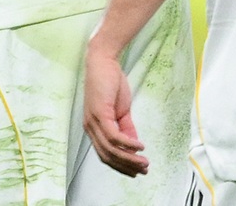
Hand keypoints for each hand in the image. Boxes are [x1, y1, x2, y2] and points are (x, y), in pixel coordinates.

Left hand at [83, 43, 148, 176]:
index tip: (136, 172)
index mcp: (93, 128)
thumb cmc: (110, 85)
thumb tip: (134, 146)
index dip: (120, 166)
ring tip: (145, 163)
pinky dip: (129, 144)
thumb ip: (126, 128)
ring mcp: (93, 121)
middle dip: (127, 167)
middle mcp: (89, 127)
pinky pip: (114, 136)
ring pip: (111, 149)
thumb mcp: (120, 111)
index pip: (104, 155)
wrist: (103, 62)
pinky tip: (140, 146)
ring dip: (130, 159)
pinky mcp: (99, 113)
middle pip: (107, 156)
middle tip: (144, 170)